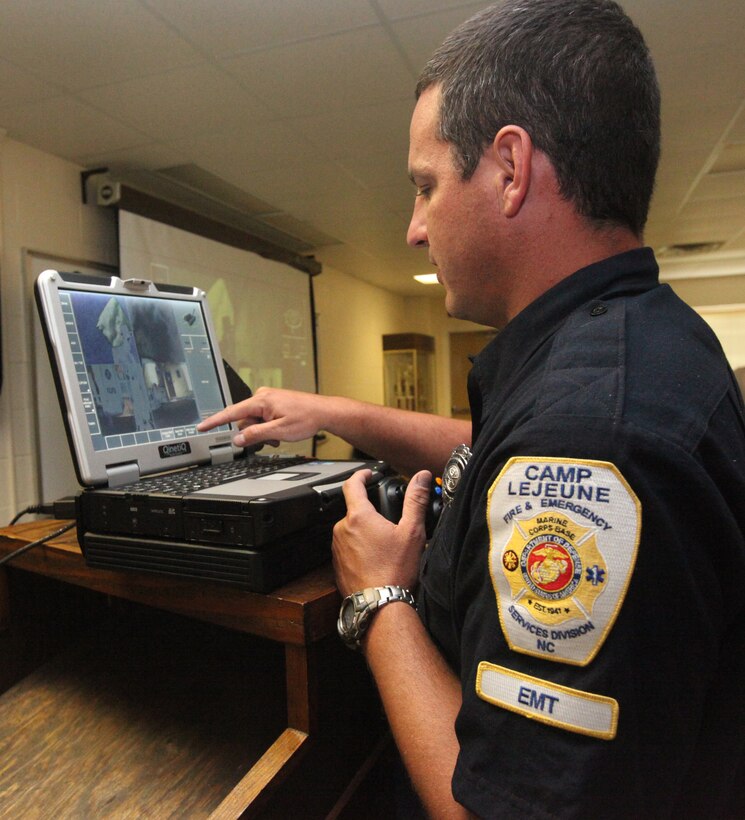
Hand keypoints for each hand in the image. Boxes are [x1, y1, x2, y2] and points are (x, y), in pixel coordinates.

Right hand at [196, 386, 329, 447]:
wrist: (324, 412)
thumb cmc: (306, 418)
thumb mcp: (279, 431)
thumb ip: (256, 435)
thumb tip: (238, 439)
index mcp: (261, 400)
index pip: (231, 412)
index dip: (215, 421)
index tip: (201, 426)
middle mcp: (262, 396)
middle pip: (244, 420)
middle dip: (253, 433)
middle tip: (270, 440)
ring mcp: (268, 399)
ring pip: (254, 421)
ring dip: (262, 432)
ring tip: (279, 436)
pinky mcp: (273, 403)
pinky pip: (262, 418)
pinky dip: (267, 427)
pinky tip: (279, 431)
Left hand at [332, 469, 431, 596]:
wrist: (381, 606)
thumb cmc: (395, 570)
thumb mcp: (412, 531)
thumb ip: (415, 500)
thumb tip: (421, 478)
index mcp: (358, 517)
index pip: (353, 485)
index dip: (361, 475)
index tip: (368, 474)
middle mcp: (342, 530)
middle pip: (354, 510)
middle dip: (370, 512)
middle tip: (389, 522)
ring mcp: (337, 548)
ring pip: (351, 530)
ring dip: (365, 531)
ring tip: (384, 544)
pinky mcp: (337, 564)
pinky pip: (347, 548)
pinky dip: (360, 548)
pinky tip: (376, 559)